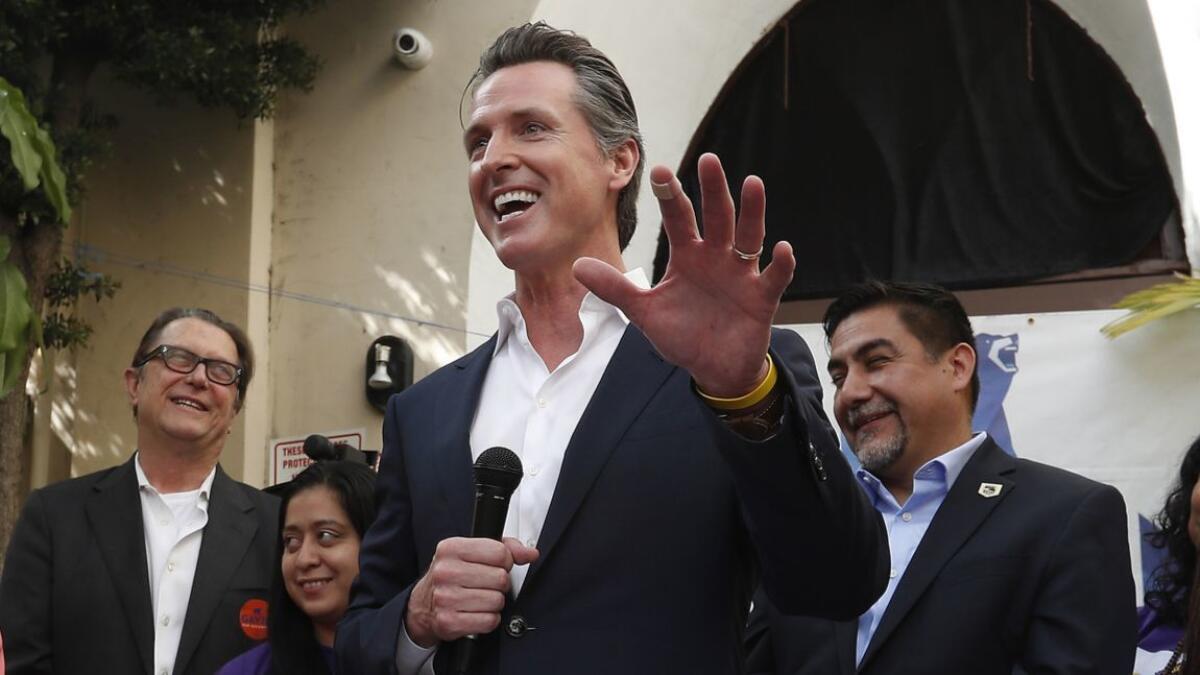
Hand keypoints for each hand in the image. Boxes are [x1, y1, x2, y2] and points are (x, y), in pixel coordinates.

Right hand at [404, 536, 538, 646]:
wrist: (422, 606)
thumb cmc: (452, 576)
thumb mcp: (472, 553)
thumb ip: (505, 547)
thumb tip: (530, 553)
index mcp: (451, 548)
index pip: (499, 552)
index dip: (505, 561)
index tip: (497, 566)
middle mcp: (445, 571)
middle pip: (501, 578)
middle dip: (500, 584)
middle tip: (486, 585)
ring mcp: (445, 598)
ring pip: (497, 601)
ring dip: (494, 603)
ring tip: (479, 599)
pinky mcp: (449, 622)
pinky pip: (489, 621)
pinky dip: (488, 619)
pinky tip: (476, 613)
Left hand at [574, 153, 794, 396]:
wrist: (714, 369)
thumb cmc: (683, 335)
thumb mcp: (645, 313)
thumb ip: (615, 288)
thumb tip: (577, 265)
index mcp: (688, 256)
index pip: (679, 219)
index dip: (670, 196)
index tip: (658, 170)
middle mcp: (716, 257)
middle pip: (716, 217)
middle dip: (712, 190)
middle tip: (708, 159)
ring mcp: (741, 275)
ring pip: (749, 236)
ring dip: (752, 212)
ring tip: (752, 183)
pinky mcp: (762, 298)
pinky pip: (774, 277)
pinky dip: (780, 264)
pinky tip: (783, 248)